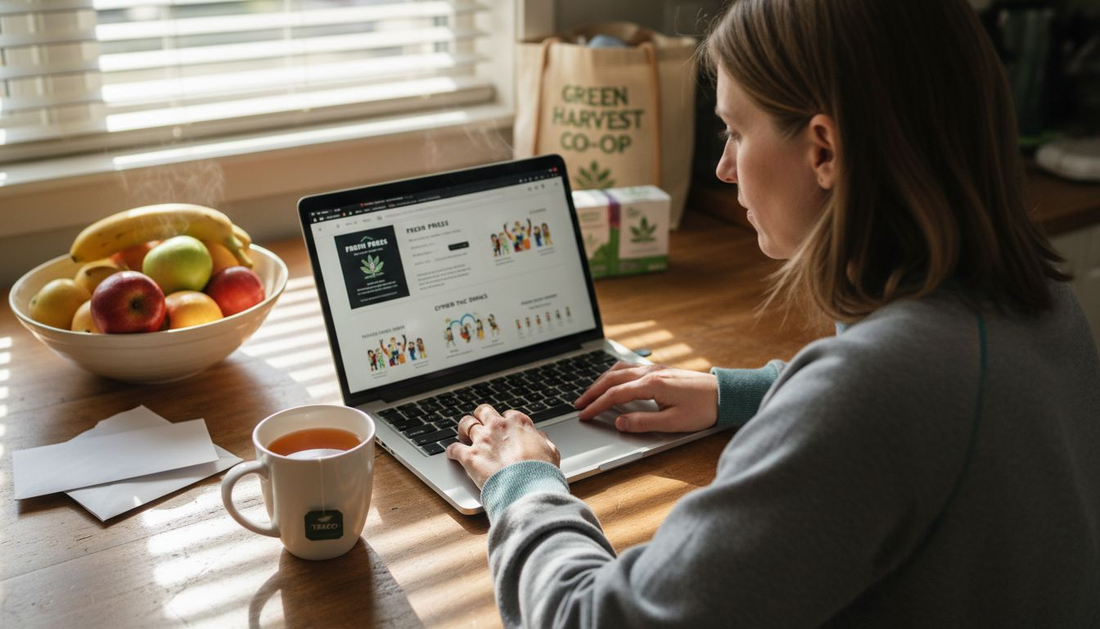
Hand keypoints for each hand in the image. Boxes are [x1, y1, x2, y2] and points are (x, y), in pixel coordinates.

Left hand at [446, 404, 560, 488]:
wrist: (527, 488)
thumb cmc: (541, 472)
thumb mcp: (551, 452)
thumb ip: (542, 441)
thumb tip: (540, 437)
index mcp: (518, 423)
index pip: (508, 414)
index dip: (505, 421)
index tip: (504, 428)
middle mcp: (498, 427)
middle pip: (484, 411)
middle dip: (481, 416)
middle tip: (480, 424)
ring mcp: (482, 440)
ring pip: (466, 424)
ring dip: (463, 429)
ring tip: (463, 434)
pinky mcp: (470, 457)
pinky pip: (454, 449)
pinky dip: (451, 451)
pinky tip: (451, 454)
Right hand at [575, 363, 718, 432]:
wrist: (726, 394)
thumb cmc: (704, 409)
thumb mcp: (673, 423)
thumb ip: (643, 423)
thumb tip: (619, 422)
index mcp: (652, 385)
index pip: (615, 394)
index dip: (596, 405)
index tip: (584, 414)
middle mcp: (651, 372)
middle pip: (612, 378)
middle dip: (592, 391)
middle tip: (578, 404)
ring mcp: (656, 368)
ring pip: (620, 369)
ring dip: (602, 381)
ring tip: (591, 393)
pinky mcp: (661, 369)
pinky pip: (630, 367)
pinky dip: (615, 374)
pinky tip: (613, 380)